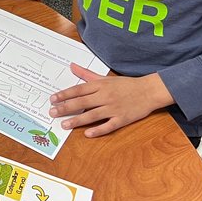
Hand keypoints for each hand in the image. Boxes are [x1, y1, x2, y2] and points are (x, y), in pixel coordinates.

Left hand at [49, 63, 173, 137]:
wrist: (149, 91)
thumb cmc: (125, 85)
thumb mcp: (105, 78)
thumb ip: (86, 74)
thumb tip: (71, 66)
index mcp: (101, 85)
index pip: (79, 89)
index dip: (65, 94)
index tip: (53, 99)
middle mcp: (105, 96)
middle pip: (82, 102)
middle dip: (66, 107)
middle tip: (52, 112)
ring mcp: (114, 108)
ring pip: (92, 115)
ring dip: (77, 120)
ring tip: (64, 124)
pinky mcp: (122, 119)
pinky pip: (109, 126)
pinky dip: (98, 130)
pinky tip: (88, 134)